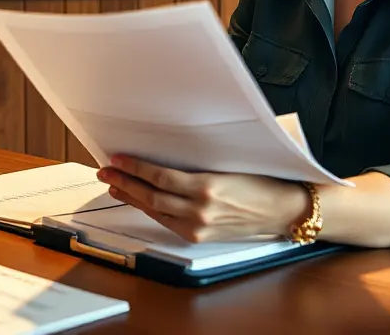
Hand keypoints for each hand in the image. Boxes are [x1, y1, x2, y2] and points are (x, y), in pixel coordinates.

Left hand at [97, 155, 310, 242]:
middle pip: (151, 196)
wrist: (285, 211)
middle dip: (124, 181)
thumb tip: (165, 153)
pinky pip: (166, 221)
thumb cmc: (263, 181)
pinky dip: (148, 209)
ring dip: (131, 196)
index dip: (135, 167)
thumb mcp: (231, 164)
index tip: (117, 158)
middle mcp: (200, 210)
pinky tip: (136, 200)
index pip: (160, 177)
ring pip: (155, 210)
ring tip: (114, 184)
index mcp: (208, 187)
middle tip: (105, 169)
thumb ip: (198, 164)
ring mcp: (199, 226)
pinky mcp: (200, 236)